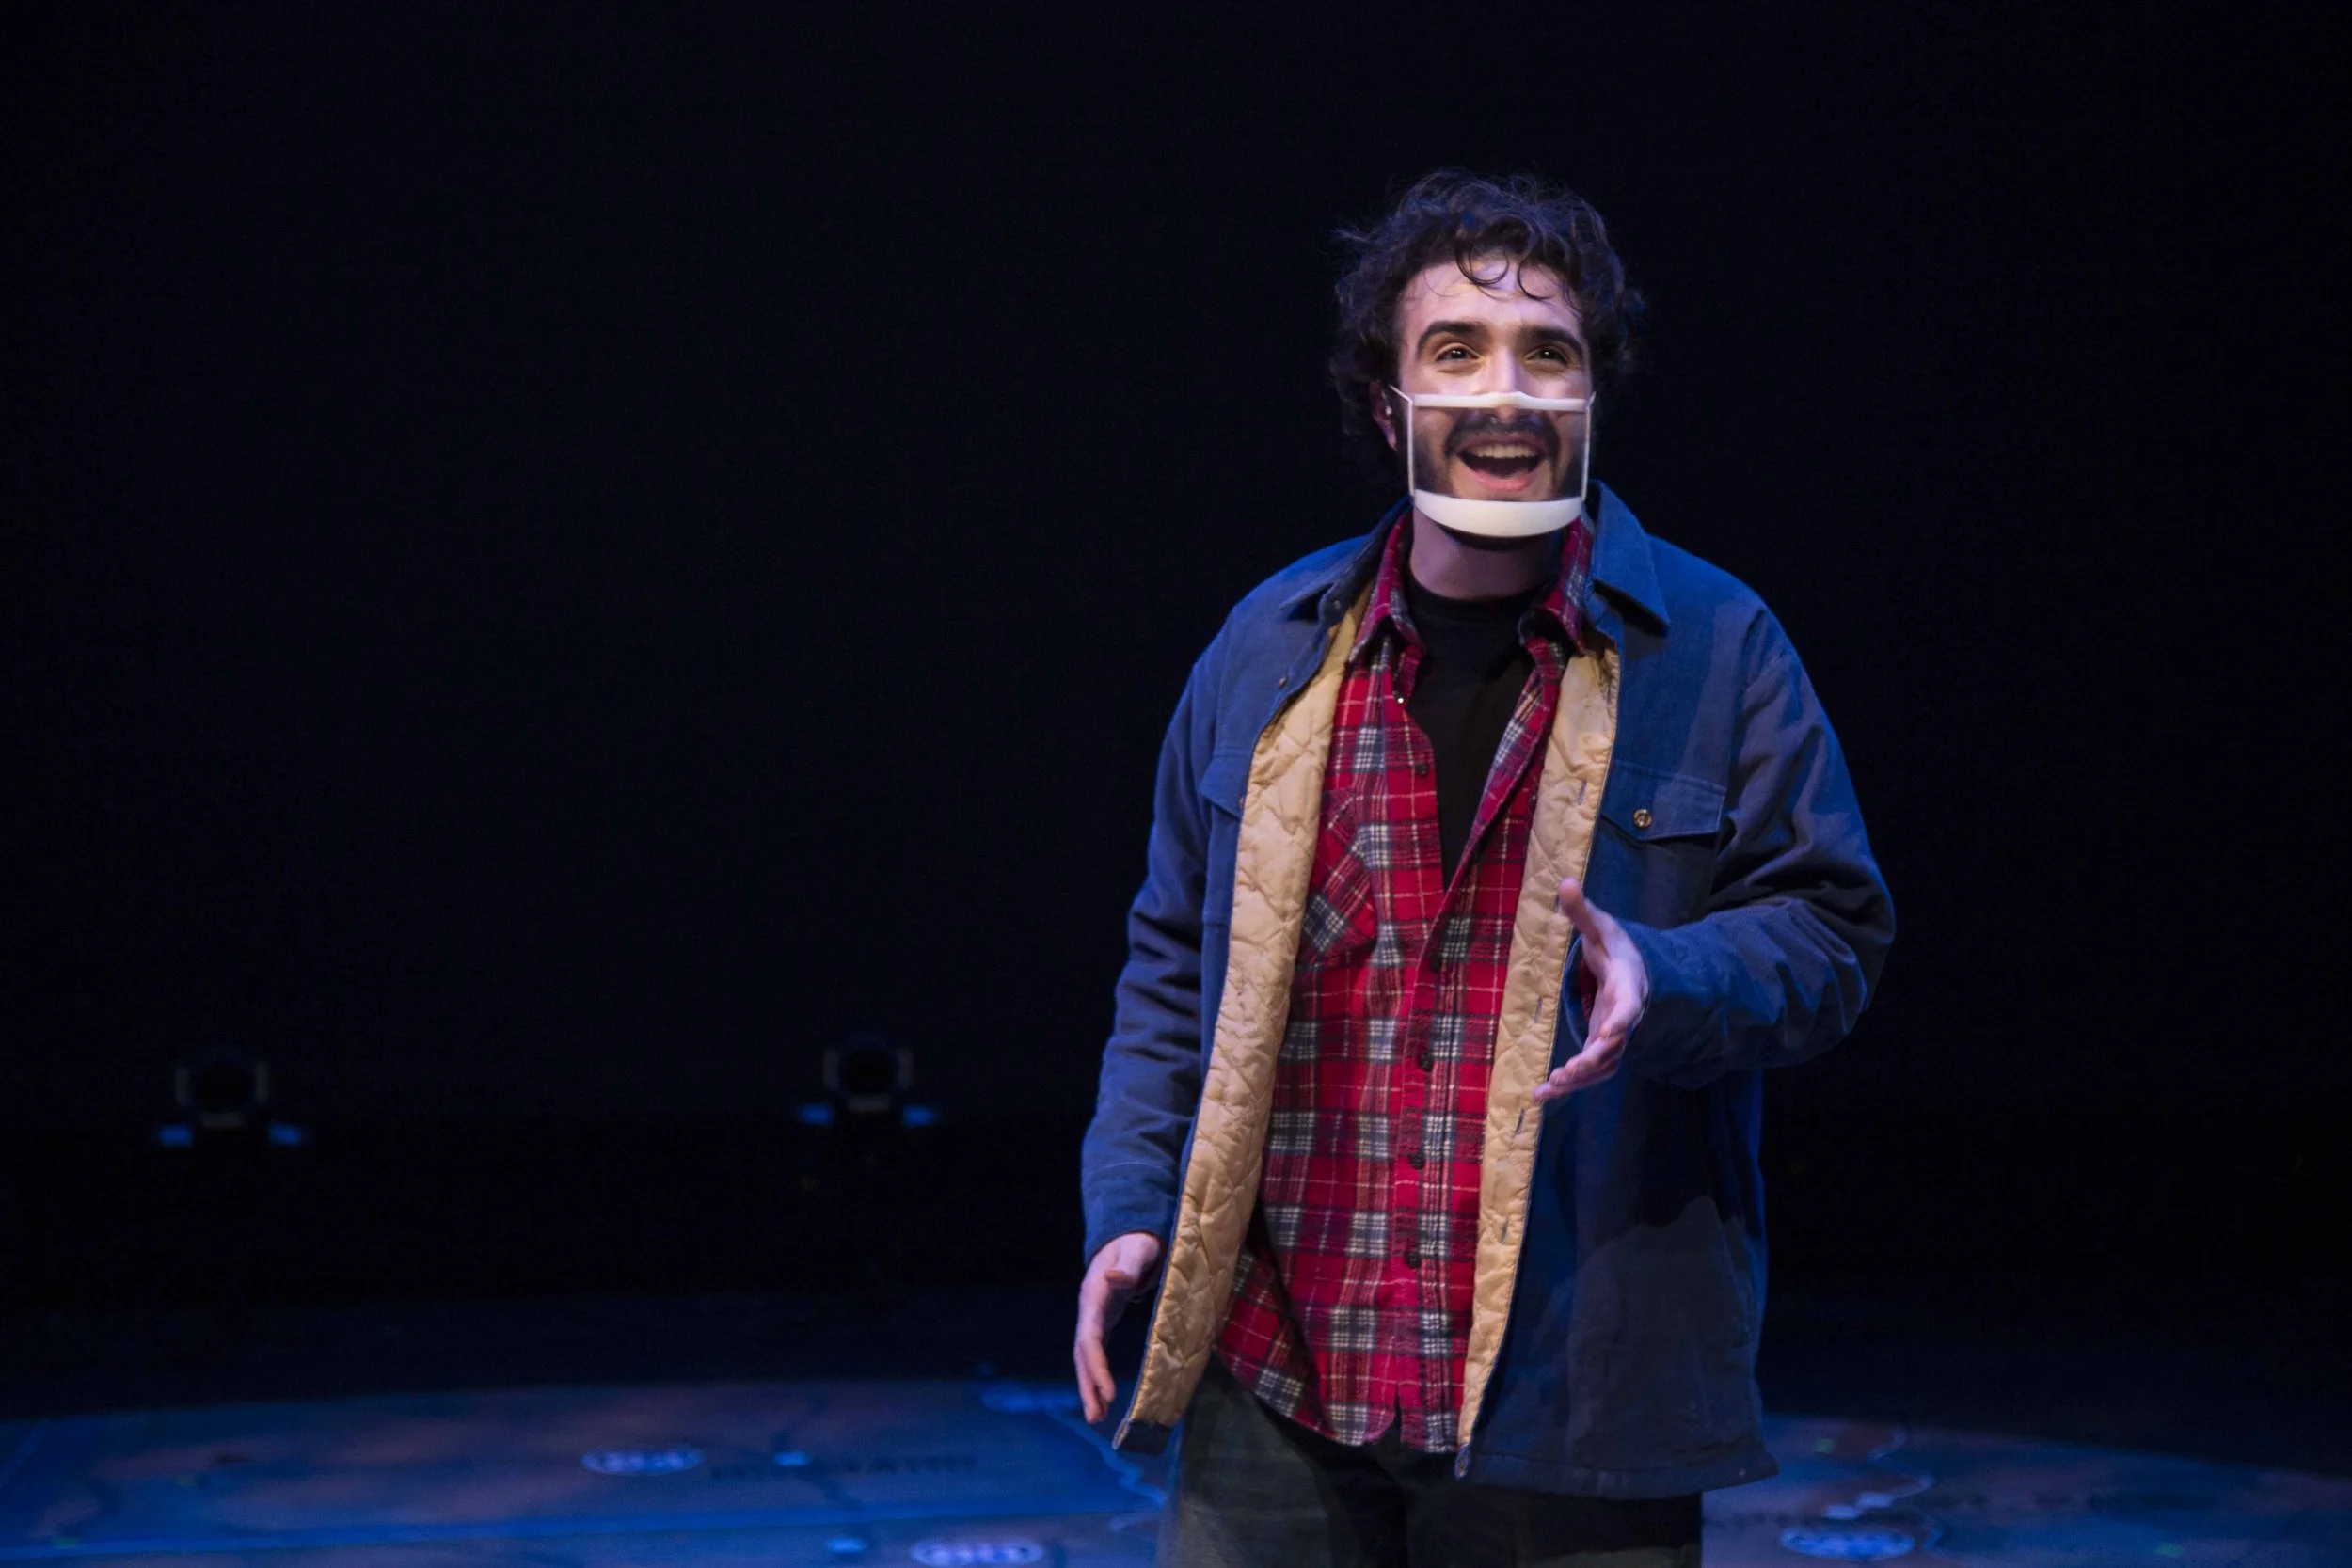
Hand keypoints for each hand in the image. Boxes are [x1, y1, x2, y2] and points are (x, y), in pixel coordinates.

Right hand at [1074, 1231, 1163, 1421]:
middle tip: (1096, 1417)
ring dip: (1089, 1385)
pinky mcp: (1103, 1320)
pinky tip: (1104, 1394)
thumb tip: (1114, 1278)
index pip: (1090, 1336)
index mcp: (1094, 1294)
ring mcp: (1094, 1315)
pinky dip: (1097, 1373)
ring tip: (1097, 1416)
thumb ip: (1129, 1263)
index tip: (1108, 1392)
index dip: (1096, 1365)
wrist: (1132, 1233)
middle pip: (1082, 1352)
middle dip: (1088, 1384)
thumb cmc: (1139, 1241)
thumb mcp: (1138, 1248)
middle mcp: (1089, 1308)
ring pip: (1085, 1356)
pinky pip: (1095, 1352)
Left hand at [1532, 878, 1648, 1103]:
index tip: (1608, 1034)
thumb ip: (1583, 911)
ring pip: (1602, 1067)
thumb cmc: (1616, 948)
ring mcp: (1615, 1038)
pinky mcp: (1603, 1048)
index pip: (1628, 1009)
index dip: (1619, 1023)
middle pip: (1614, 1046)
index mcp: (1626, 988)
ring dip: (1578, 1080)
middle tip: (1566, 1072)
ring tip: (1549, 1088)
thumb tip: (1565, 881)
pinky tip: (1541, 1095)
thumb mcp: (1601, 927)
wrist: (1635, 970)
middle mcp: (1624, 1019)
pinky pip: (1590, 1073)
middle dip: (1591, 1061)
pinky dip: (1569, 1086)